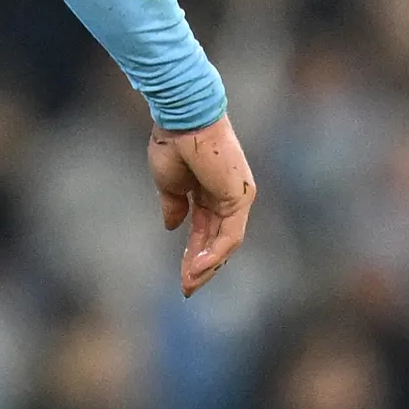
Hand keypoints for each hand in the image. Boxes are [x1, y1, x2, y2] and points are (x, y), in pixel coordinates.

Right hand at [149, 112, 257, 296]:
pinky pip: (229, 235)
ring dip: (207, 266)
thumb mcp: (169, 184)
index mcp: (211, 192)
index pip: (204, 231)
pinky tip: (197, 267)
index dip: (192, 254)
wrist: (181, 120)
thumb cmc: (173, 143)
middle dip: (201, 266)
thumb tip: (171, 226)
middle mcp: (229, 196)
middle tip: (187, 289)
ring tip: (189, 283)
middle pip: (217, 241)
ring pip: (226, 243)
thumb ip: (173, 206)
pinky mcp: (240, 198)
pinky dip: (214, 254)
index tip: (182, 276)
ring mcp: (237, 197)